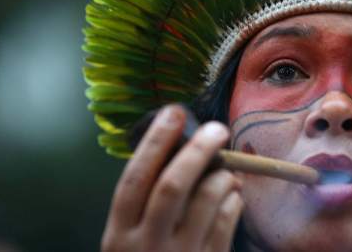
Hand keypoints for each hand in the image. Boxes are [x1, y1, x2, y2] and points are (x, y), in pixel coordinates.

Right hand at [101, 105, 243, 251]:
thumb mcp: (129, 242)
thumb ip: (145, 206)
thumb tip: (183, 155)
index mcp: (118, 235)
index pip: (134, 179)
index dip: (155, 142)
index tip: (174, 113)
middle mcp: (145, 246)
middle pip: (172, 186)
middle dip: (197, 151)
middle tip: (218, 129)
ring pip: (206, 202)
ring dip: (222, 177)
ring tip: (229, 171)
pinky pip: (227, 225)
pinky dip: (234, 202)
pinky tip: (233, 195)